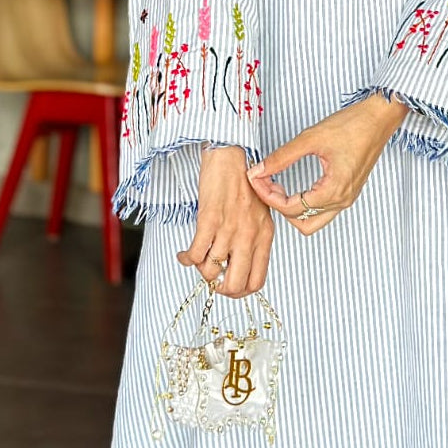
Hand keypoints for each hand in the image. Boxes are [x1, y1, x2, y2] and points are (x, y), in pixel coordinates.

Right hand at [177, 146, 273, 295]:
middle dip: (219, 289)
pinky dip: (186, 259)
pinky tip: (184, 254)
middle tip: (212, 280)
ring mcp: (229, 228)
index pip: (256, 281)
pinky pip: (195, 254)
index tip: (228, 285)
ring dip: (200, 270)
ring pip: (211, 270)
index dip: (240, 291)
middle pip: (234, 284)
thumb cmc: (243, 183)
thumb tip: (237, 265)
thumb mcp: (259, 214)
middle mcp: (249, 235)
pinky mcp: (209, 219)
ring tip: (197, 260)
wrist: (230, 155)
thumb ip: (253, 239)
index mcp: (264, 236)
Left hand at [247, 95, 406, 233]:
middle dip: (279, 206)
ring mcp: (347, 197)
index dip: (268, 195)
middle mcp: (342, 199)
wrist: (380, 118)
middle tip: (266, 183)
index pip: (291, 207)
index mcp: (334, 190)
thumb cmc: (353, 125)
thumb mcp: (311, 138)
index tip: (255, 178)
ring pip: (313, 220)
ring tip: (278, 185)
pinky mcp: (348, 191)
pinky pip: (322, 210)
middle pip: (302, 222)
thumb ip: (282, 157)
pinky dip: (304, 203)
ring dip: (292, 208)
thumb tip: (259, 170)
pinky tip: (293, 185)